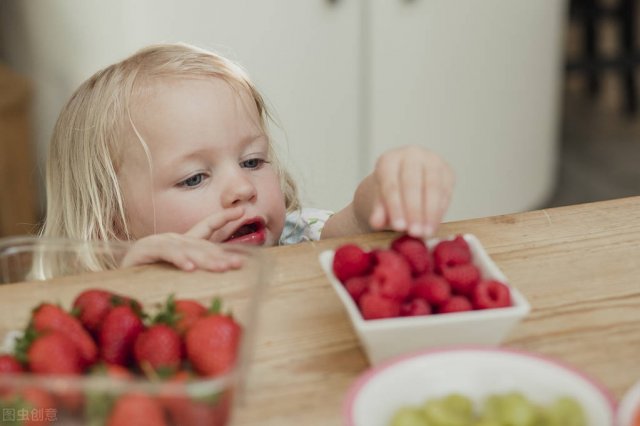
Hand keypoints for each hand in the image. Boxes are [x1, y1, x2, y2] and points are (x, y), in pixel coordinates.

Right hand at [120, 207, 244, 271]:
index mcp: (185, 241)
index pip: (207, 226)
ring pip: (188, 250)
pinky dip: (179, 260)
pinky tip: (190, 268)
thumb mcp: (179, 270)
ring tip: (221, 268)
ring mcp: (161, 242)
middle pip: (203, 245)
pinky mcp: (146, 250)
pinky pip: (167, 254)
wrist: (119, 278)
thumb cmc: (150, 274)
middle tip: (238, 263)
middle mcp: (175, 238)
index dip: (224, 217)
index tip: (242, 210)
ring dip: (206, 259)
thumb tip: (225, 268)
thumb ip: (198, 266)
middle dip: (222, 255)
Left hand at [367, 146, 453, 237]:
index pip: (391, 185)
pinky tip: (435, 225)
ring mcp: (431, 160)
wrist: (405, 184)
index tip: (398, 227)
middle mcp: (411, 155)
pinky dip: (440, 210)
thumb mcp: (379, 203)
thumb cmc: (389, 195)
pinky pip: (446, 191)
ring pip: (433, 186)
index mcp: (388, 160)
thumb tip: (377, 223)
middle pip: (412, 183)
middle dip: (414, 211)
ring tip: (426, 233)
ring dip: (431, 212)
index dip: (395, 207)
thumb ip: (378, 211)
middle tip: (415, 232)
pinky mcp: (447, 171)